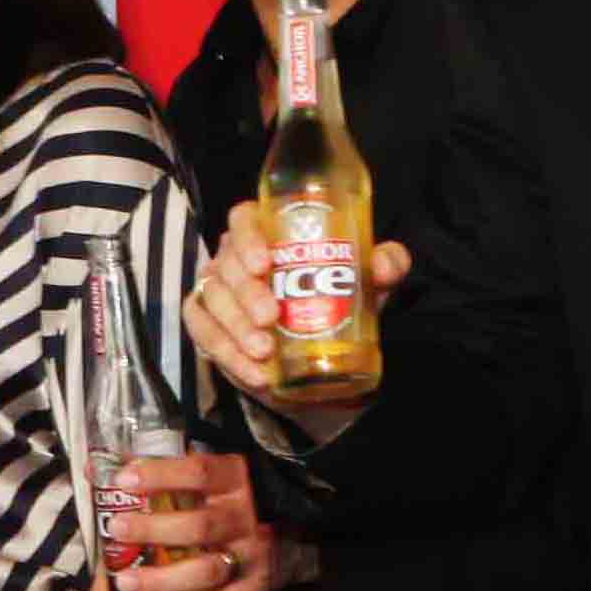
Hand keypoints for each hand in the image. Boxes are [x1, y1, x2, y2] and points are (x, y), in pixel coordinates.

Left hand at [107, 450, 301, 590]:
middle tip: (116, 529)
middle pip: (198, 525)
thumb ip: (154, 472)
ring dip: (162, 579)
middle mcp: (246, 516)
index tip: (123, 479)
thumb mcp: (201, 476)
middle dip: (152, 529)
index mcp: (234, 478)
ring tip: (124, 581)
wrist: (285, 531)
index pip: (198, 471)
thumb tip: (96, 469)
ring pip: (206, 570)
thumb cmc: (224, 499)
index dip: (159, 474)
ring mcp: (252, 555)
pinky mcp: (254, 588)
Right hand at [182, 203, 409, 440]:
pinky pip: (203, 333)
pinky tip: (254, 372)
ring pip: (212, 300)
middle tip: (270, 317)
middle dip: (245, 292)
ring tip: (264, 350)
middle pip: (225, 264)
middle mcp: (234, 259)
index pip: (243, 219)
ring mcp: (216, 292)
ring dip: (235, 327)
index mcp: (265, 234)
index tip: (264, 263)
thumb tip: (388, 264)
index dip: (247, 237)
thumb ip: (384, 267)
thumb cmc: (335, 303)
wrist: (317, 358)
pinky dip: (225, 352)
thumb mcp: (365, 285)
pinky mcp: (208, 326)